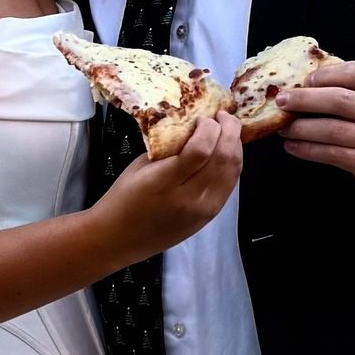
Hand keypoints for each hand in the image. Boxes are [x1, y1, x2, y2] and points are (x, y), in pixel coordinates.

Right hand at [92, 115, 242, 264]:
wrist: (119, 238)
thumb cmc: (123, 198)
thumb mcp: (139, 166)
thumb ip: (168, 148)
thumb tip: (191, 128)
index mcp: (165, 182)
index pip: (201, 149)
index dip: (209, 127)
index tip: (205, 116)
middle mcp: (190, 198)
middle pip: (223, 159)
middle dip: (230, 131)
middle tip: (224, 116)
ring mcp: (203, 210)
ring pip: (233, 172)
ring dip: (235, 147)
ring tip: (228, 130)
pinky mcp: (209, 217)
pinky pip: (230, 185)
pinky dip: (232, 165)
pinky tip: (226, 153)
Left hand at [278, 62, 354, 202]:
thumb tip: (307, 81)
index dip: (325, 75)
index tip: (304, 81)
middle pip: (340, 100)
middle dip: (304, 99)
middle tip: (281, 100)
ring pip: (333, 129)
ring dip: (301, 128)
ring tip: (284, 127)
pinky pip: (333, 154)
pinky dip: (308, 150)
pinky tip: (294, 147)